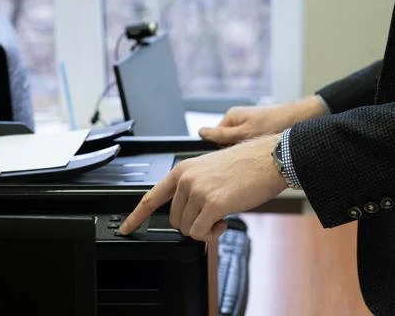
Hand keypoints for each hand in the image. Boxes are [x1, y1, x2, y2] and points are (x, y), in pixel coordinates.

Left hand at [119, 134, 287, 240]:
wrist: (267, 160)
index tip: (127, 228)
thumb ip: (192, 188)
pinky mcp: (212, 204)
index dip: (136, 216)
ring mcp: (198, 191)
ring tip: (219, 216)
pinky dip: (211, 234)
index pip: (151, 197)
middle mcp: (186, 179)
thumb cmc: (244, 166)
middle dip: (192, 223)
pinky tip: (222, 222)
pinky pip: (200, 233)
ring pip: (187, 228)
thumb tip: (188, 212)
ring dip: (204, 229)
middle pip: (174, 220)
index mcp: (183, 170)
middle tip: (210, 216)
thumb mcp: (209, 170)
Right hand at [199, 95, 325, 145]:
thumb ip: (222, 134)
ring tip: (258, 152)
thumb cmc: (275, 123)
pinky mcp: (258, 131)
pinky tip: (264, 152)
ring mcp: (248, 125)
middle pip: (226, 143)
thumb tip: (200, 132)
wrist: (302, 119)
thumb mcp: (245, 132)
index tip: (232, 157)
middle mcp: (238, 120)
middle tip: (247, 154)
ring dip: (246, 152)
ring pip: (238, 146)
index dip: (222, 151)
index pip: (215, 139)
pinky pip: (250, 145)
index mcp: (231, 117)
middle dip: (235, 152)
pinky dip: (255, 150)